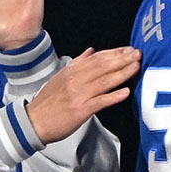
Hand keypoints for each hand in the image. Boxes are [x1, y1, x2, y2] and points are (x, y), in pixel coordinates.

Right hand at [26, 46, 140, 143]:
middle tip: (138, 54)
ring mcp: (78, 95)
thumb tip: (91, 51)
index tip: (128, 49)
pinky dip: (113, 96)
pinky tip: (125, 93)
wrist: (33, 122)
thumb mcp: (60, 78)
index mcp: (72, 71)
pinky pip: (100, 101)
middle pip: (103, 66)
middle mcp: (76, 80)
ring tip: (136, 68)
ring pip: (104, 81)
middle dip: (122, 59)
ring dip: (122, 73)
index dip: (114, 52)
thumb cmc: (47, 103)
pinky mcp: (80, 110)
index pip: (97, 58)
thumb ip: (77, 64)